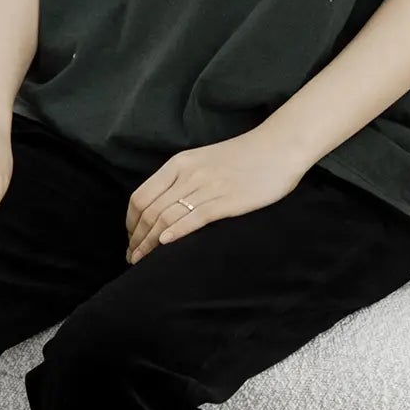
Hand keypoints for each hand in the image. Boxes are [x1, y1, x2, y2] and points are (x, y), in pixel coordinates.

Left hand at [124, 128, 310, 264]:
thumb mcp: (204, 161)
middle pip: (149, 211)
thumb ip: (183, 179)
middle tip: (133, 257)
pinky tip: (165, 245)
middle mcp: (188, 174)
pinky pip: (194, 218)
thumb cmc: (245, 157)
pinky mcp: (227, 200)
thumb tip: (165, 206)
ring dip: (150, 243)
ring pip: (166, 217)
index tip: (131, 239)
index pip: (140, 196)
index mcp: (179, 164)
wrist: (279, 148)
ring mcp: (207, 187)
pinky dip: (176, 232)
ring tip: (142, 261)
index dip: (130, 223)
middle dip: (136, 238)